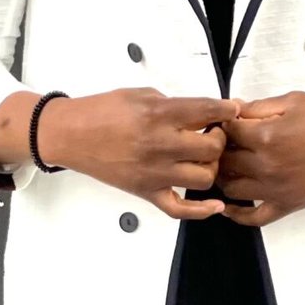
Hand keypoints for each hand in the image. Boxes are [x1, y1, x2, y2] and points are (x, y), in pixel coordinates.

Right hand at [34, 87, 244, 219]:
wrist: (71, 135)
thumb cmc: (102, 112)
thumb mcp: (141, 94)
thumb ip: (174, 104)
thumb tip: (204, 111)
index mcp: (159, 115)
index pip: (208, 111)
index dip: (228, 110)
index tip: (234, 111)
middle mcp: (160, 145)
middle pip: (213, 148)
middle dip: (221, 140)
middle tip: (214, 135)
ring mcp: (154, 173)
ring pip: (204, 178)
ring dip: (211, 168)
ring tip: (204, 160)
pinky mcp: (146, 192)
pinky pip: (180, 209)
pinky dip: (202, 210)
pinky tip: (216, 205)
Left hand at [213, 92, 304, 225]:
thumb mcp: (294, 101)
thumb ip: (259, 107)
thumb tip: (232, 110)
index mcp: (267, 137)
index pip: (226, 132)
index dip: (220, 124)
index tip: (222, 121)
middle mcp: (267, 166)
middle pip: (223, 160)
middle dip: (218, 149)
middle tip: (220, 142)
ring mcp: (276, 189)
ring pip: (230, 188)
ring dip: (222, 176)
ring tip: (226, 164)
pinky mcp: (287, 205)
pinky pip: (254, 218)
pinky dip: (237, 214)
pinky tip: (228, 206)